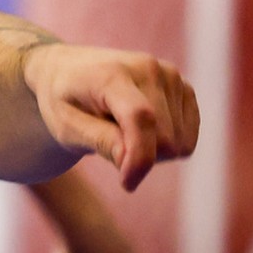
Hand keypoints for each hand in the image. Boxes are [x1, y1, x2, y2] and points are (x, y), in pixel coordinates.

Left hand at [24, 46, 198, 190]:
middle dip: (139, 157)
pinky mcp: (184, 86)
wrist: (68, 70)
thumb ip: (99, 141)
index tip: (127, 184)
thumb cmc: (63, 101)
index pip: (141, 117)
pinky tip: (141, 129)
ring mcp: (170, 75)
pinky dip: (166, 143)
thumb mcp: (65, 125)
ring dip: (152, 151)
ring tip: (121, 132)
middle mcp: (148, 68)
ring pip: (179, 143)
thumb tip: (131, 161)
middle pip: (165, 140)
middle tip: (108, 144)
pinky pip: (188, 137)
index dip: (140, 157)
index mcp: (111, 74)